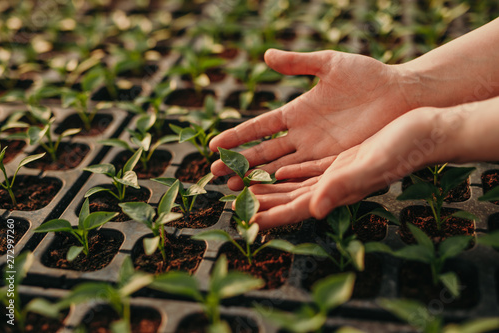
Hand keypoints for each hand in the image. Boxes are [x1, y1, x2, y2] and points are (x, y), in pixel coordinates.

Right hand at [210, 48, 415, 189]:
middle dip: (238, 163)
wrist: (400, 93)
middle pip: (263, 152)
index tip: (213, 145)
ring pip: (279, 168)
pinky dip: (284, 184)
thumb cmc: (368, 75)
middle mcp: (302, 135)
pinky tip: (266, 193)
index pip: (259, 127)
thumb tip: (266, 56)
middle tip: (213, 175)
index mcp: (296, 111)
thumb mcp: (330, 64)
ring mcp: (317, 151)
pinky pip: (304, 175)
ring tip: (232, 189)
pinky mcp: (334, 161)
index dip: (236, 136)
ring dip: (256, 178)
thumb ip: (298, 62)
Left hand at [249, 107, 457, 228]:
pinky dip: (291, 170)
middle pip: (290, 199)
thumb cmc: (404, 149)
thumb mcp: (371, 165)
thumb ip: (342, 186)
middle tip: (233, 205)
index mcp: (338, 191)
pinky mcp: (342, 157)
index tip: (247, 222)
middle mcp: (334, 186)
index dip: (272, 216)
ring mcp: (337, 172)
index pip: (297, 209)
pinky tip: (277, 171)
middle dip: (262, 203)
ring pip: (296, 184)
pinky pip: (309, 167)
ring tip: (245, 188)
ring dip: (271, 186)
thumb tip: (315, 210)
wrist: (425, 130)